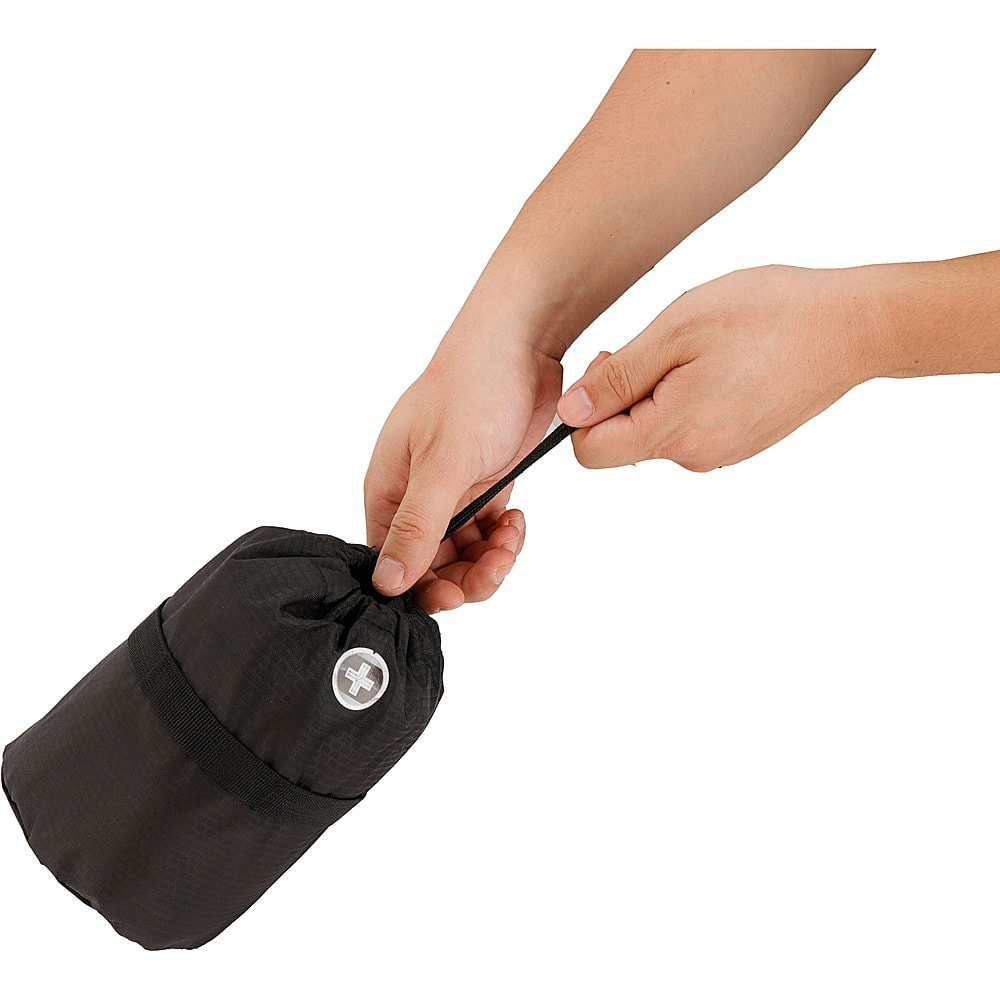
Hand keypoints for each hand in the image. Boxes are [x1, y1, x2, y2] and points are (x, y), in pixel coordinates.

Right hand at [365, 338, 562, 612]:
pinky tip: (518, 519)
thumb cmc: (472, 389)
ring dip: (490, 557)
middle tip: (496, 565)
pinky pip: (487, 532)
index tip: (455, 595)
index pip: (391, 562)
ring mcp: (450, 491)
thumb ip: (418, 526)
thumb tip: (387, 582)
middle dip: (466, 576)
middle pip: (431, 566)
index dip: (421, 588)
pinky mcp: (483, 485)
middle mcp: (414, 495)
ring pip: (463, 554)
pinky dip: (504, 537)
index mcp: (388, 489)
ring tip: (512, 535)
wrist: (521, 345)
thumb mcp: (444, 464)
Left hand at [557, 265, 874, 469]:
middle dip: (624, 396)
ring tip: (699, 348)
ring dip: (659, 392)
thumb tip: (570, 412)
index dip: (584, 411)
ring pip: (657, 432)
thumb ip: (618, 377)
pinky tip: (720, 361)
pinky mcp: (741, 442)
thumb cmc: (768, 316)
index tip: (609, 365)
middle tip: (657, 345)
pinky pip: (691, 427)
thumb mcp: (677, 331)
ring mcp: (723, 453)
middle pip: (623, 442)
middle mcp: (696, 457)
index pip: (590, 453)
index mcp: (675, 433)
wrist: (852, 327)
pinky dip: (689, 396)